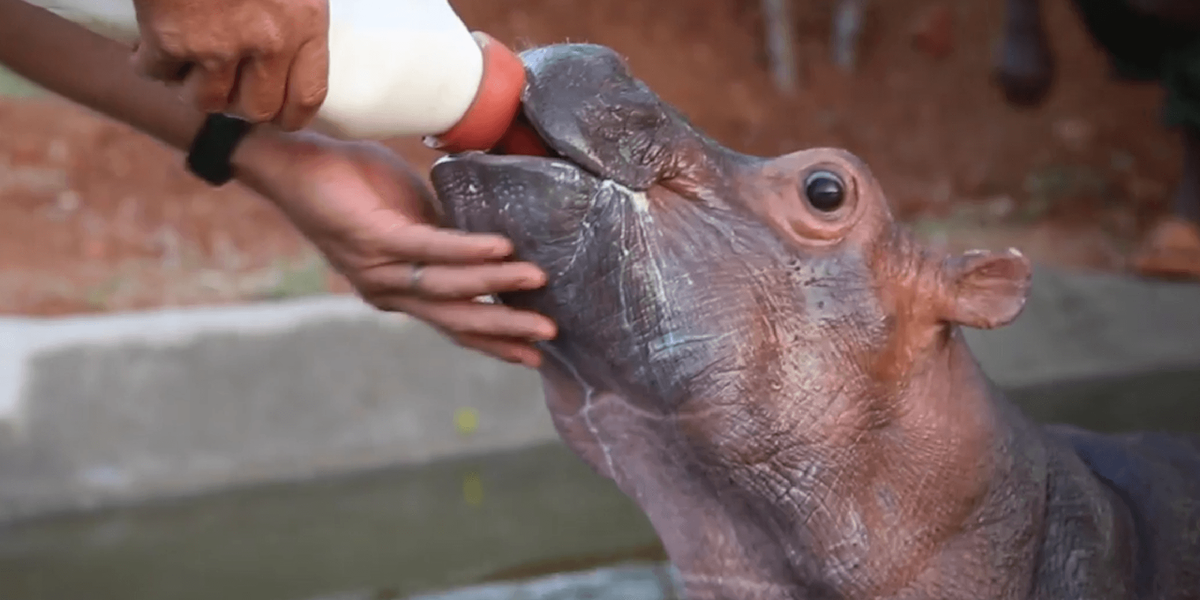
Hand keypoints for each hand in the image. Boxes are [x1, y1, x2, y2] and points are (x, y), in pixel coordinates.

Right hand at [130, 0, 329, 130]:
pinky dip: (148, 63)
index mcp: (305, 22)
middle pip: (255, 109)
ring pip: (205, 100)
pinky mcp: (171, 39)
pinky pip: (156, 72)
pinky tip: (147, 46)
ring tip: (184, 64)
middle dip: (236, 103)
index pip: (307, 97)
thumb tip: (285, 54)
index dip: (289, 115)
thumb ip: (295, 14)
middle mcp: (268, 41)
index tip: (276, 115)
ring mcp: (219, 44)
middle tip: (222, 85)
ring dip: (191, 86)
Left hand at [234, 130, 556, 367]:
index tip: (533, 355)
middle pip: (456, 319)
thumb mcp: (410, 216)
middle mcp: (388, 290)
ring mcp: (380, 268)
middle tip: (547, 336)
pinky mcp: (374, 237)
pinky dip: (468, 251)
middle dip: (504, 329)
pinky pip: (429, 248)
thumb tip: (493, 245)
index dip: (493, 342)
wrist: (291, 165)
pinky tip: (501, 250)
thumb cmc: (351, 184)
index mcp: (397, 290)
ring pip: (448, 287)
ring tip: (537, 281)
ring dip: (496, 286)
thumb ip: (444, 236)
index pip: (453, 324)